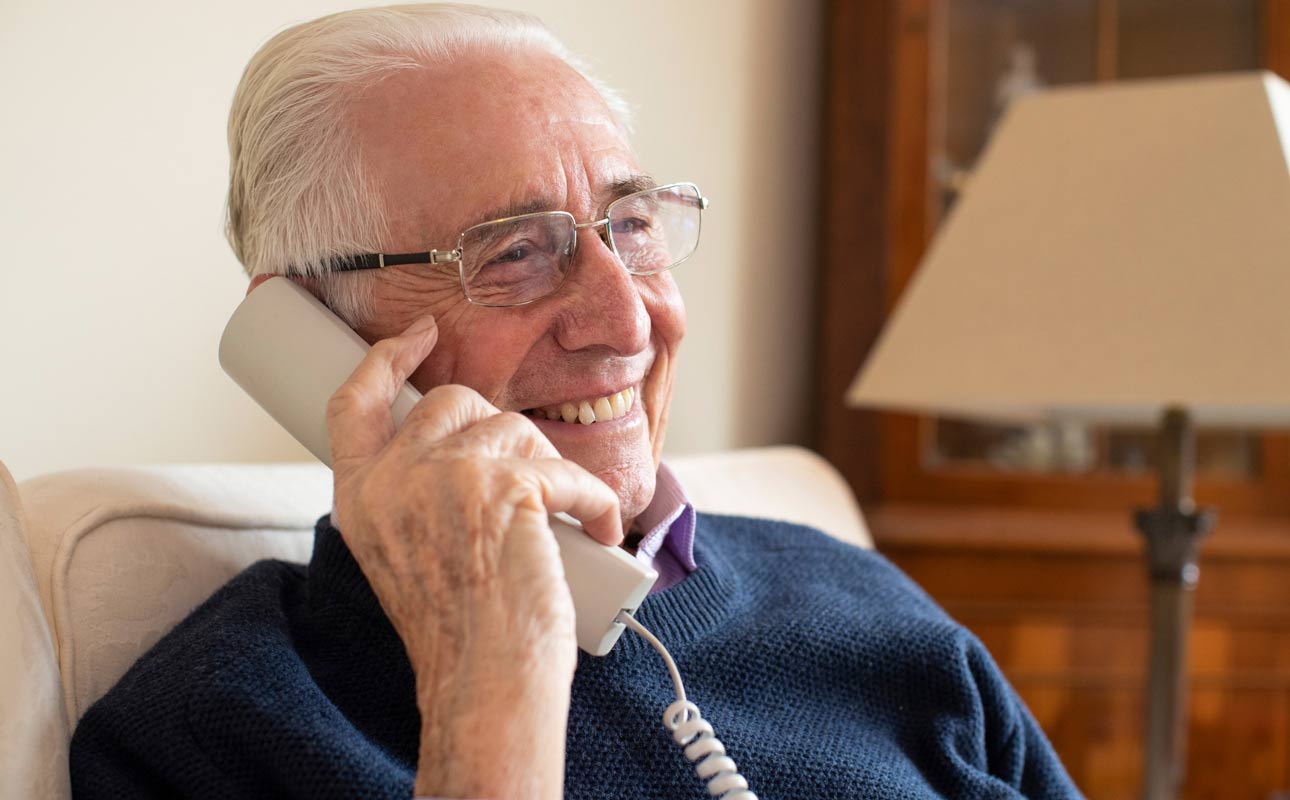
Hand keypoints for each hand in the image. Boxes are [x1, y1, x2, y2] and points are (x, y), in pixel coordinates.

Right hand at [324, 313, 622, 798]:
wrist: (484, 683)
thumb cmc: (457, 631)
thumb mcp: (404, 554)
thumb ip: (412, 496)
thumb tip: (461, 447)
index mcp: (360, 496)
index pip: (354, 403)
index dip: (388, 360)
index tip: (422, 334)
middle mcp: (394, 478)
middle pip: (452, 403)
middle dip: (498, 433)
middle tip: (525, 481)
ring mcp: (448, 476)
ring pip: (514, 429)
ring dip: (548, 470)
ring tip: (560, 521)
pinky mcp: (508, 485)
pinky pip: (567, 471)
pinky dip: (593, 502)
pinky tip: (596, 530)